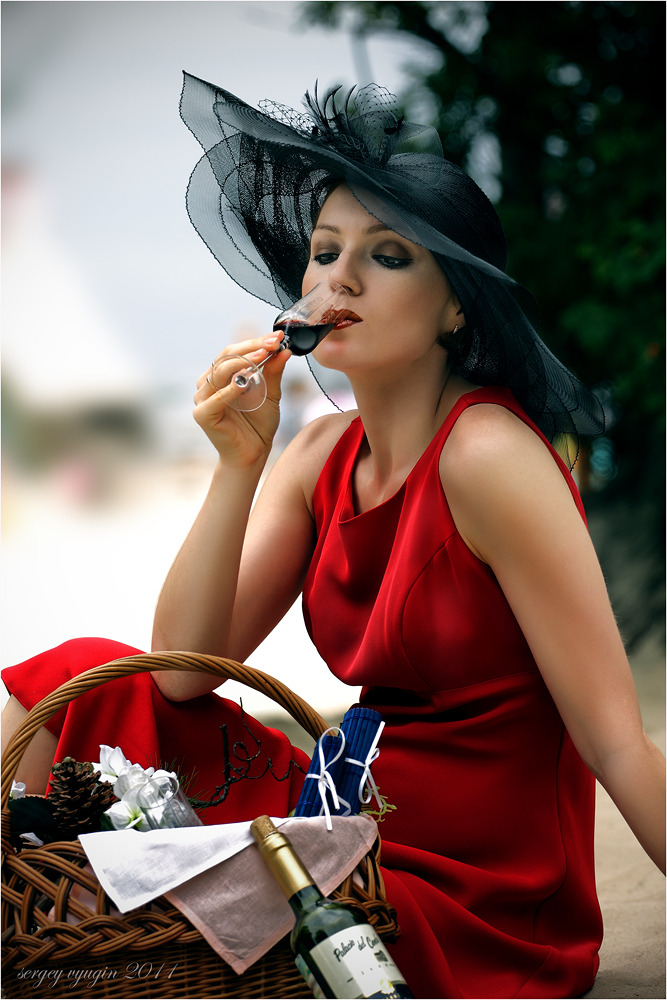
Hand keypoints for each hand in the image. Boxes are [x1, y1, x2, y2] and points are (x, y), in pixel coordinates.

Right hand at [193, 332, 290, 464]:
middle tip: (273, 342)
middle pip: (226, 357)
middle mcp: (209, 384)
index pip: (235, 351)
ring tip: (262, 356)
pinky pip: (216, 398)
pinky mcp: (203, 414)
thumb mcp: (271, 394)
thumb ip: (273, 373)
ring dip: (242, 362)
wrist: (253, 453)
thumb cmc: (259, 424)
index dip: (256, 342)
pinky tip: (245, 382)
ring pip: (219, 372)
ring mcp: (203, 398)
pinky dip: (230, 389)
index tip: (277, 337)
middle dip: (251, 347)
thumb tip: (284, 350)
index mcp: (221, 376)